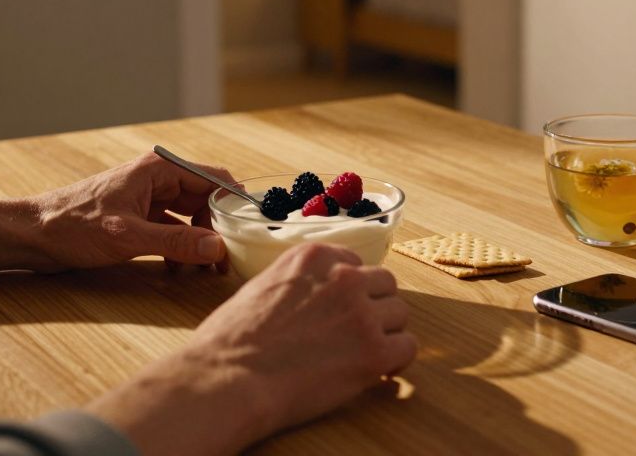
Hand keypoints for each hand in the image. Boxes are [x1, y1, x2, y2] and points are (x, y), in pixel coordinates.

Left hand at [29, 151, 235, 270]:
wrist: (33, 235)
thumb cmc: (73, 226)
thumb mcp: (129, 238)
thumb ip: (176, 243)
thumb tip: (218, 249)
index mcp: (158, 169)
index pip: (214, 179)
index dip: (235, 203)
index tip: (250, 229)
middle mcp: (157, 178)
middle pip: (206, 199)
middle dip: (218, 229)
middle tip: (227, 259)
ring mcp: (148, 196)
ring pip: (190, 216)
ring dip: (199, 242)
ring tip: (205, 269)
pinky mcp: (139, 215)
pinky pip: (172, 228)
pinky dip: (180, 247)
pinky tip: (178, 268)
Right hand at [87, 243, 416, 455]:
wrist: (228, 378)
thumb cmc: (231, 340)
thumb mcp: (262, 285)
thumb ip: (300, 282)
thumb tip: (314, 294)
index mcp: (316, 256)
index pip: (357, 263)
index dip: (352, 290)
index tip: (342, 309)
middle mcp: (344, 277)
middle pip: (385, 284)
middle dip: (374, 307)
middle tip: (355, 332)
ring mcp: (362, 313)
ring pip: (399, 314)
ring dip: (384, 333)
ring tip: (359, 353)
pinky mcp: (374, 352)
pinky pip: (407, 348)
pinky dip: (396, 361)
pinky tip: (376, 370)